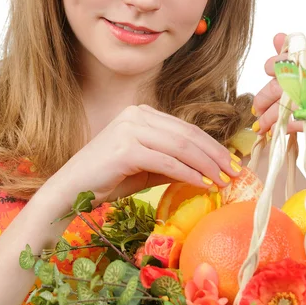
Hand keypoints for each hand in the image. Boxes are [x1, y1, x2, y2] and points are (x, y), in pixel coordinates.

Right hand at [46, 105, 241, 208]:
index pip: (185, 128)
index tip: (231, 162)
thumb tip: (208, 171)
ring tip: (223, 180)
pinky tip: (203, 184)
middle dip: (215, 154)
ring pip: (180, 146)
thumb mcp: (147, 168)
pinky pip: (167, 161)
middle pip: (187, 134)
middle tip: (235, 171)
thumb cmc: (107, 179)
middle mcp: (137, 115)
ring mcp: (130, 129)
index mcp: (141, 114)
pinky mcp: (126, 148)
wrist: (70, 190)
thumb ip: (173, 163)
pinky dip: (189, 173)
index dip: (211, 145)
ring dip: (206, 164)